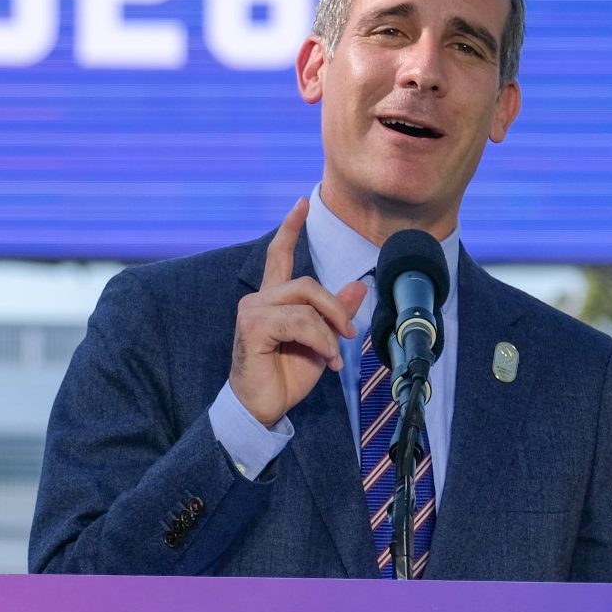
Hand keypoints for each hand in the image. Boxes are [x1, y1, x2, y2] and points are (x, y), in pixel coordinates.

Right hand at [230, 198, 367, 426]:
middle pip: (307, 283)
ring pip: (305, 303)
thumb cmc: (286, 376)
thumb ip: (336, 314)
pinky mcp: (252, 328)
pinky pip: (298, 322)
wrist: (263, 408)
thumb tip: (359, 287)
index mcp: (273, 300)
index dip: (291, 228)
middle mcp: (259, 299)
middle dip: (335, 309)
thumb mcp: (322, 342)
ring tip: (334, 356)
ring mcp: (252, 311)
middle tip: (349, 336)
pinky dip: (319, 340)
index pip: (279, 255)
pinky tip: (325, 359)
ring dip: (328, 331)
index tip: (302, 203)